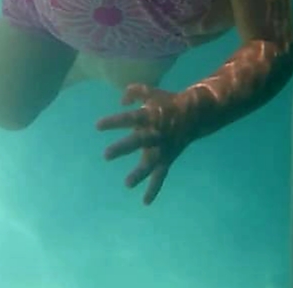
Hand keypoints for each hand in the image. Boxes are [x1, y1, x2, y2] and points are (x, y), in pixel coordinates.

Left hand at [96, 84, 199, 204]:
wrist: (195, 113)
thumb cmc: (167, 103)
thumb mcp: (152, 91)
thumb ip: (134, 92)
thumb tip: (122, 102)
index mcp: (150, 116)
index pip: (129, 118)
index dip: (114, 122)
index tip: (97, 126)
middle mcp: (156, 133)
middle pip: (138, 141)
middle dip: (123, 148)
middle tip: (106, 155)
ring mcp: (163, 147)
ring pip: (151, 162)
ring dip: (140, 173)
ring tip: (127, 184)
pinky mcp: (168, 158)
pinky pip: (161, 175)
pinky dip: (154, 189)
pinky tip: (145, 202)